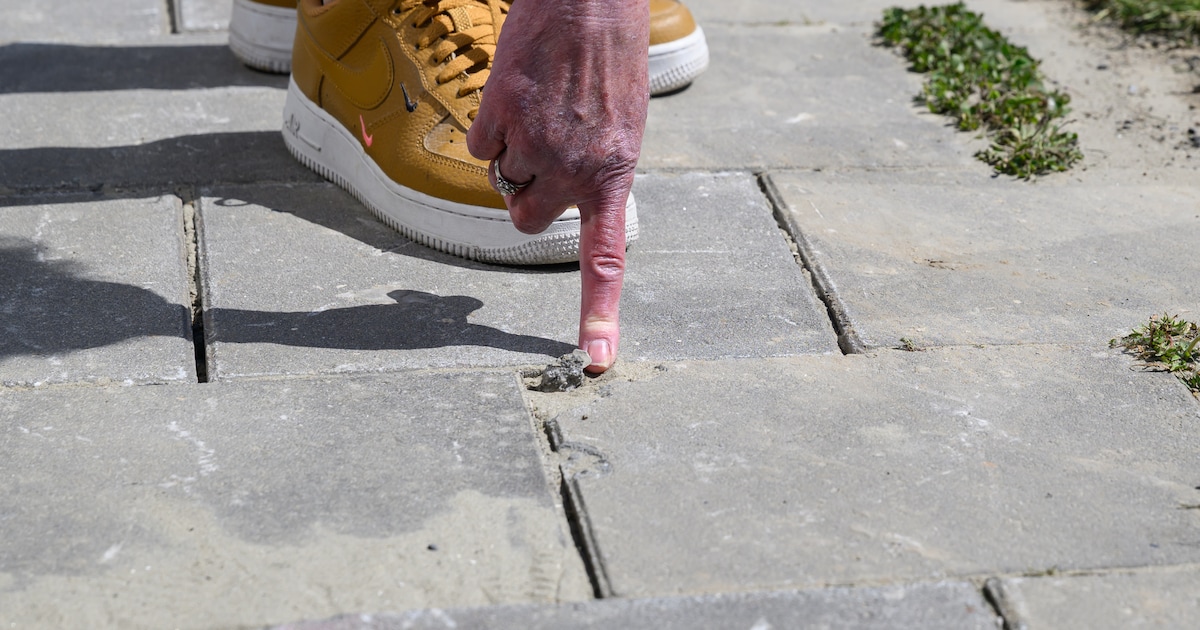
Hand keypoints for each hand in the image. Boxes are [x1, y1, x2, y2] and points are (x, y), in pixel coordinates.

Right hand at [467, 0, 649, 372]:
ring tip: (540, 106)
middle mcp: (573, 169)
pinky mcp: (499, 116)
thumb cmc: (610, 55)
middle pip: (527, 220)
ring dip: (511, 152)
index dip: (599, 313)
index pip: (606, 259)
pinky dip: (492, 122)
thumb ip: (598, 169)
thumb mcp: (622, 123)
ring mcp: (534, 144)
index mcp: (613, 174)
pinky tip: (518, 90)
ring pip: (501, 178)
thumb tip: (564, 196)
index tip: (595, 360)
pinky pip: (481, 142)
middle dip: (526, 196)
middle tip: (541, 155)